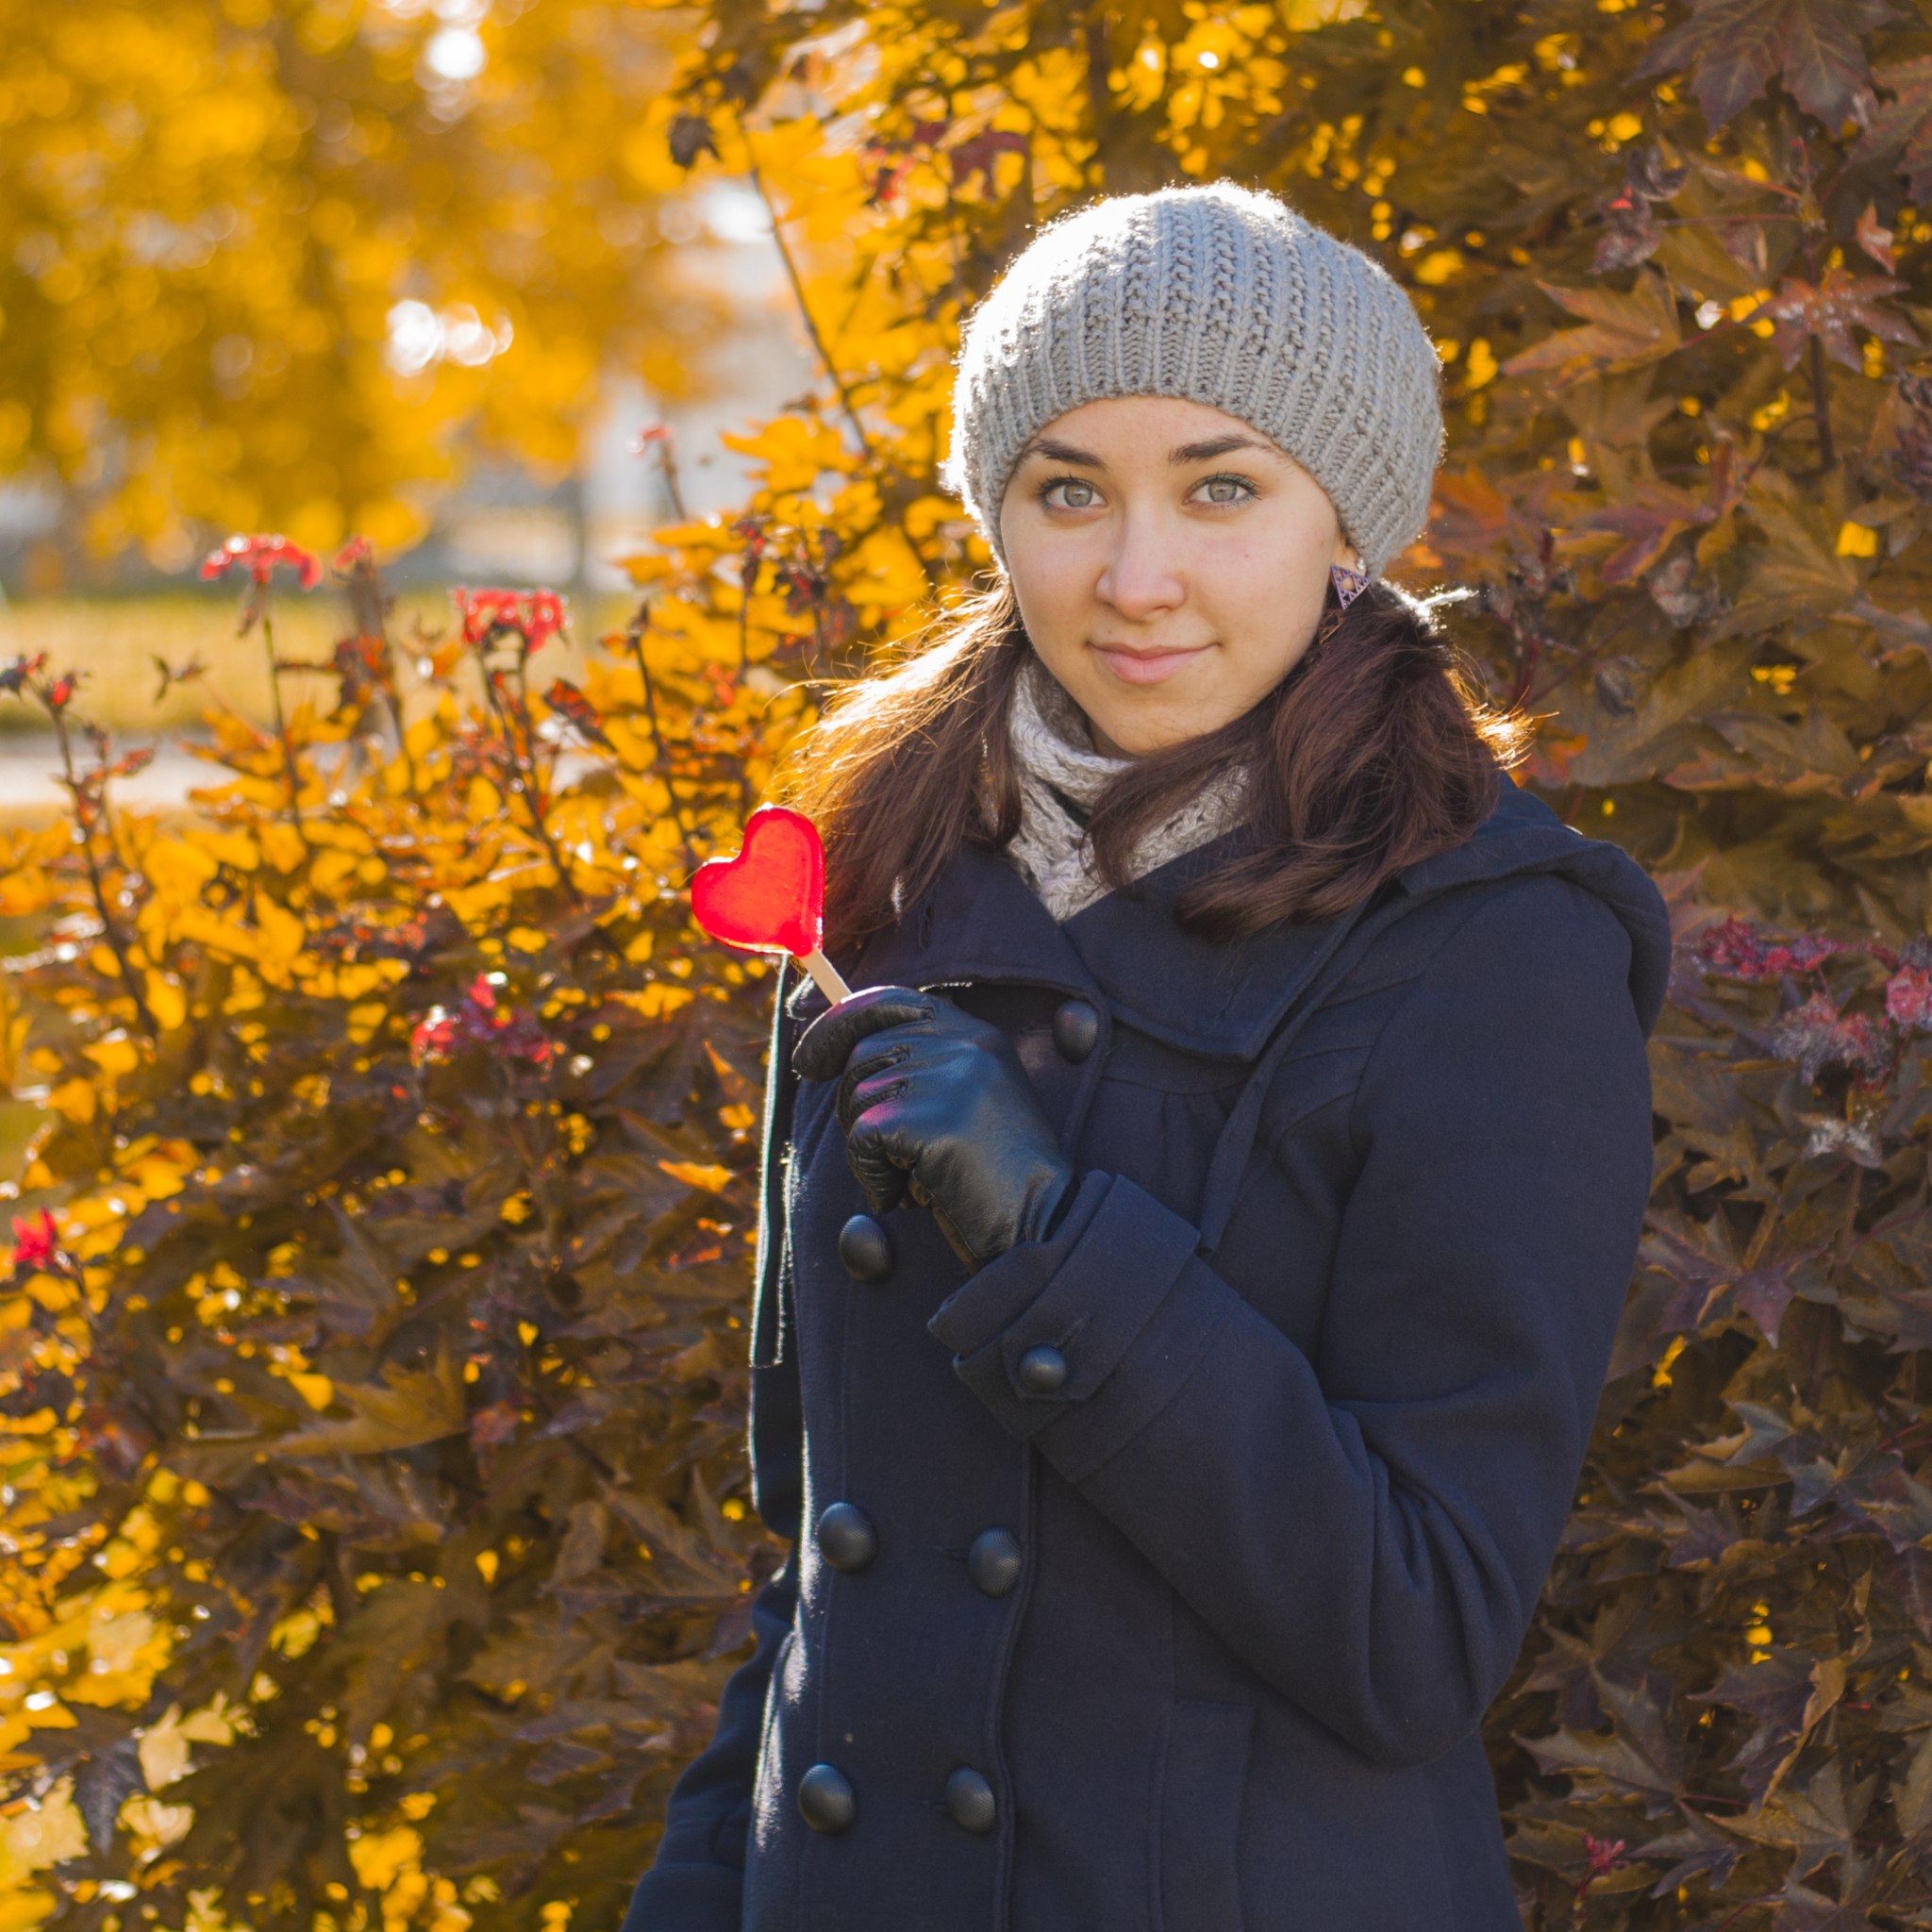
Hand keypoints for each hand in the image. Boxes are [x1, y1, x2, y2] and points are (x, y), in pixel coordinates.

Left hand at [791, 985, 1076, 1273]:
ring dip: (869, 1148)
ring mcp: (954, 1078)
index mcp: (978, 1035)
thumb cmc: (993, 1178)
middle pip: (864, 1055)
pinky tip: (906, 1196)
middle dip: (855, 1108)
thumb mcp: (963, 1103)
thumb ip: (918, 1067)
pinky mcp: (936, 1118)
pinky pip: (864, 1137)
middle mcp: (968, 1045)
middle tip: (888, 1156)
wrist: (1041, 1226)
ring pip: (859, 1097)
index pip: (891, 1001)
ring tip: (914, 1176)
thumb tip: (831, 1052)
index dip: (840, 1024)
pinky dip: (871, 1175)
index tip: (809, 1061)